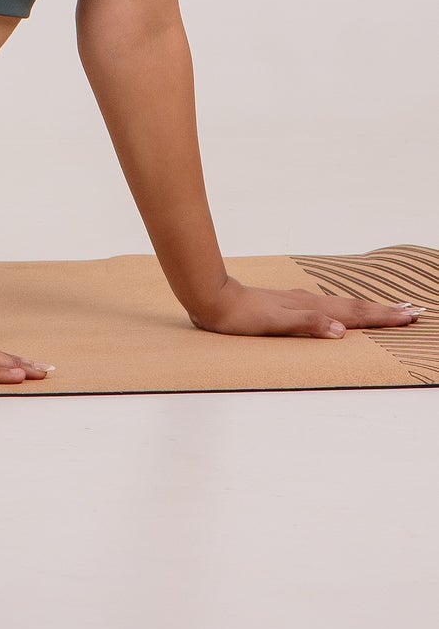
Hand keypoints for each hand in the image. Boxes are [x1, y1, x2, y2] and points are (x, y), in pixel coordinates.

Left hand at [187, 277, 424, 341]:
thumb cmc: (240, 317)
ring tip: (392, 310)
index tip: (411, 315)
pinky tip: (347, 313)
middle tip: (416, 311)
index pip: (356, 314)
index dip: (384, 316)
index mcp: (311, 308)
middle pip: (356, 308)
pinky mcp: (292, 304)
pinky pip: (330, 307)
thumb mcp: (274, 323)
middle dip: (387, 311)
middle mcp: (310, 302)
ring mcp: (301, 302)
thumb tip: (341, 330)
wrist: (213, 298)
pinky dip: (348, 310)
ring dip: (371, 309)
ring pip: (345, 305)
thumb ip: (307, 324)